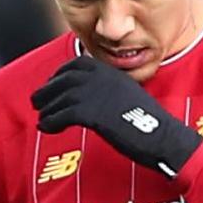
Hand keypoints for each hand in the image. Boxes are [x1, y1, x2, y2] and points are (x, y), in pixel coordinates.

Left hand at [32, 57, 202, 177]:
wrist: (165, 138)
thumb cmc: (149, 125)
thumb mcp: (128, 98)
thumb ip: (109, 93)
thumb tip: (91, 101)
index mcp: (112, 72)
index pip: (77, 65)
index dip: (59, 75)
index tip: (51, 86)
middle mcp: (104, 78)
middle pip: (65, 78)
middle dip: (48, 89)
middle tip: (37, 101)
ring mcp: (99, 94)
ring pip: (62, 96)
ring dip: (47, 107)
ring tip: (41, 117)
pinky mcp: (96, 113)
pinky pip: (64, 114)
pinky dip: (52, 120)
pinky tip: (47, 128)